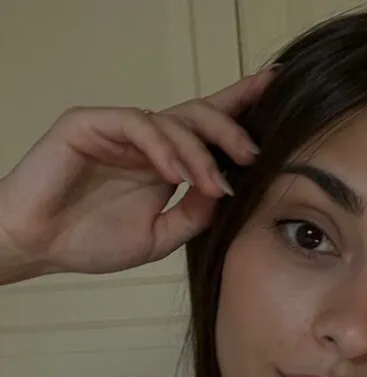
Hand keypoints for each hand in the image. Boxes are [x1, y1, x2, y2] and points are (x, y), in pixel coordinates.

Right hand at [0, 68, 275, 276]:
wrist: (40, 245)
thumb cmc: (91, 241)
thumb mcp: (160, 237)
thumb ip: (195, 214)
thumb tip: (228, 190)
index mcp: (163, 163)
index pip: (206, 128)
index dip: (239, 106)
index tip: (274, 89)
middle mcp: (146, 141)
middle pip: (199, 116)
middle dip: (231, 130)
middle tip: (253, 153)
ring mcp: (119, 129)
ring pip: (173, 121)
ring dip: (200, 152)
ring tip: (214, 182)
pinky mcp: (92, 122)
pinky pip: (138, 124)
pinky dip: (163, 148)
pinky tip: (178, 173)